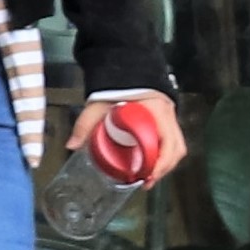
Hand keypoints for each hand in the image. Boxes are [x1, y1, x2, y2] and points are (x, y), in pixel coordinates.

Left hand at [68, 89, 185, 188]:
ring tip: (150, 176)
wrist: (126, 66)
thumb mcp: (98, 106)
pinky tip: (153, 163)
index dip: (160, 163)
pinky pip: (174, 141)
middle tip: (147, 182)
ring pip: (178, 146)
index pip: (167, 143)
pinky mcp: (168, 119)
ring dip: (166, 163)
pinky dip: (166, 154)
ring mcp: (171, 116)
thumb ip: (85, 124)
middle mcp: (169, 115)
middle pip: (176, 148)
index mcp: (156, 112)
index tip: (147, 176)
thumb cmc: (115, 86)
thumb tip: (71, 145)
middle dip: (163, 169)